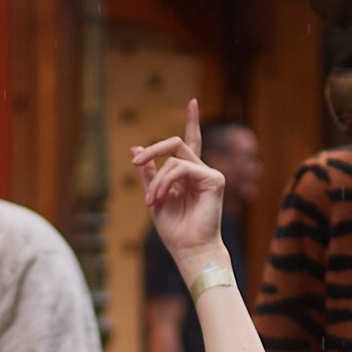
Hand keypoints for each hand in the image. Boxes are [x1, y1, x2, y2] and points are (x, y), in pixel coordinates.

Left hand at [134, 100, 226, 278]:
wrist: (188, 250)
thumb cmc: (174, 230)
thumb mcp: (154, 197)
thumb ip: (148, 174)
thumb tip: (136, 149)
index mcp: (189, 175)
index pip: (191, 142)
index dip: (192, 121)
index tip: (193, 101)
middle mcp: (201, 171)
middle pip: (176, 144)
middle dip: (153, 151)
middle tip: (136, 161)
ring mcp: (210, 174)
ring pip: (174, 159)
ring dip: (156, 180)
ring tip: (151, 201)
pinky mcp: (214, 179)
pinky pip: (181, 168)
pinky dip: (166, 181)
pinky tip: (161, 198)